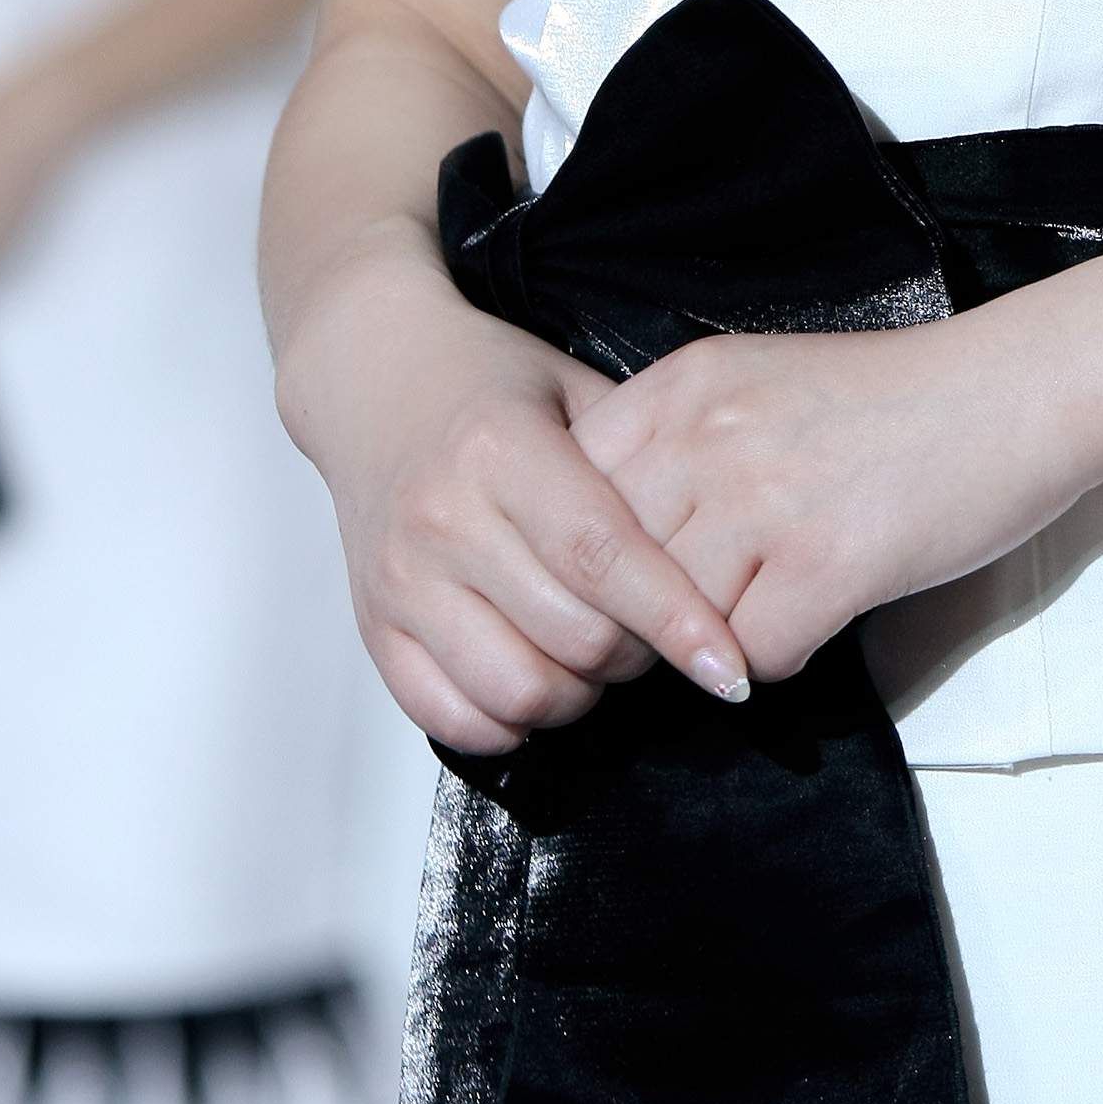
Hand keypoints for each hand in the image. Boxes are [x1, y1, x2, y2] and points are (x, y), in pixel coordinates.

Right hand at [273, 221, 754, 757]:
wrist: (373, 380)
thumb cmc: (489, 389)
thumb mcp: (575, 391)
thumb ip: (643, 461)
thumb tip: (727, 548)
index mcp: (499, 449)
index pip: (600, 556)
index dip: (675, 619)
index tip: (729, 667)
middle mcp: (442, 517)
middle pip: (570, 636)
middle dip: (636, 658)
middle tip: (655, 638)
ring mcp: (402, 579)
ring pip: (516, 691)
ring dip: (578, 697)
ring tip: (594, 660)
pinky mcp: (374, 627)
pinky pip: (450, 718)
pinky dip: (509, 723)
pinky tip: (536, 680)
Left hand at [569, 303, 1102, 686]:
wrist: (1017, 390)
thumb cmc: (892, 399)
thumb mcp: (755, 388)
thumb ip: (675, 450)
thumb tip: (610, 556)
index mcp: (681, 386)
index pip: (567, 496)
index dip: (580, 562)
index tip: (612, 594)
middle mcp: (707, 433)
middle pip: (607, 572)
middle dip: (629, 626)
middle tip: (666, 645)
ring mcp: (766, 497)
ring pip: (671, 622)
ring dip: (701, 647)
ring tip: (748, 626)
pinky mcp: (829, 561)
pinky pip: (751, 656)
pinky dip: (772, 661)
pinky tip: (811, 622)